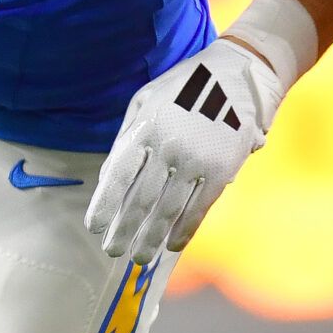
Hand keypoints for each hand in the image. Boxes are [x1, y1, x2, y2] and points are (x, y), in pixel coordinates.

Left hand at [85, 37, 284, 263]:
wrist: (238, 75)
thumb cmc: (182, 88)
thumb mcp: (145, 101)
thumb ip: (126, 138)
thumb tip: (108, 179)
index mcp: (146, 128)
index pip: (118, 175)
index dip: (105, 205)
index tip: (95, 228)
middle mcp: (169, 147)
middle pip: (141, 199)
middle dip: (124, 230)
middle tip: (112, 251)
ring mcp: (197, 160)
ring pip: (169, 210)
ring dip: (152, 237)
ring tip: (139, 257)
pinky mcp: (222, 170)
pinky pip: (199, 208)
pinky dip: (184, 230)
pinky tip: (172, 245)